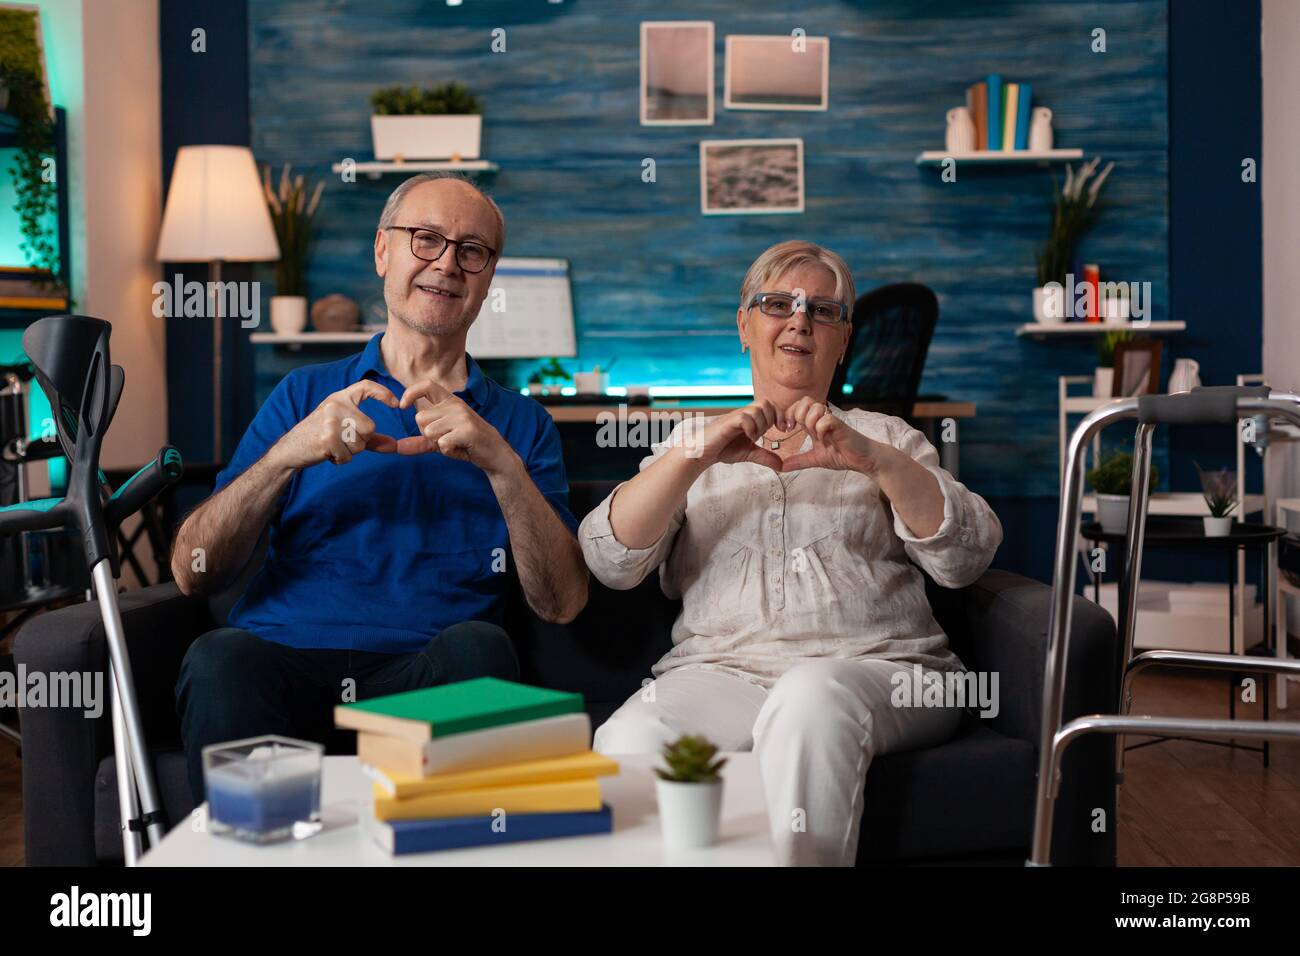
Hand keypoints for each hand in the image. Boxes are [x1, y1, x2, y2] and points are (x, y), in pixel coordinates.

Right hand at [270, 380, 401, 469]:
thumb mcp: (344, 429)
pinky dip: (341, 459)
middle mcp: (335, 405)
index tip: (397, 404)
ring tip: (333, 445)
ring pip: (360, 443)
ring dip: (350, 451)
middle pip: (370, 427)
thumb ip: (370, 437)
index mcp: (339, 398)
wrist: (291, 449)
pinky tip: (328, 452)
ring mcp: (330, 421)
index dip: (383, 393)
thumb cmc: (320, 436)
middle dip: (361, 441)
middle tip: (342, 440)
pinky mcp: (327, 438)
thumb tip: (394, 446)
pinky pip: (348, 455)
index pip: (365, 386)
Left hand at [399, 380, 517, 474]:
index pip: (427, 385)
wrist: (494, 453)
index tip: (402, 406)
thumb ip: (420, 441)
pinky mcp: (467, 430)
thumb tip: (397, 447)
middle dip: (427, 434)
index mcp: (450, 401)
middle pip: (420, 418)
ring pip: (429, 431)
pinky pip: (442, 443)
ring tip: (454, 444)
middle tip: (444, 439)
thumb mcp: (442, 440)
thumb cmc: (467, 444)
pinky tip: (461, 449)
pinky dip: (448, 452)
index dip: (411, 392)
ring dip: (438, 444)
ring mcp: (462, 416)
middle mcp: (456, 404)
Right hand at [693, 401, 782, 470]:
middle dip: (772, 418)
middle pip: (766, 402)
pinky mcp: (727, 423)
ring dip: (760, 424)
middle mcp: (744, 414)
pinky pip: (744, 417)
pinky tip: (748, 438)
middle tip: (767, 433)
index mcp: (751, 418)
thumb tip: (782, 465)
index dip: (780, 415)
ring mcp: (735, 417)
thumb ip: (765, 456)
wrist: (703, 452)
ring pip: (756, 409)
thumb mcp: (750, 453)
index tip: (783, 429)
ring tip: (754, 437)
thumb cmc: (723, 449)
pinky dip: (750, 428)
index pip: (771, 405)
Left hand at [779, 397, 896, 474]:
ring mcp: (831, 421)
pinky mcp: (840, 425)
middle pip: (805, 401)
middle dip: (797, 415)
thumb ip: (799, 461)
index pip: (798, 406)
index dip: (789, 414)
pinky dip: (821, 429)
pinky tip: (825, 438)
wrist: (862, 459)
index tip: (787, 428)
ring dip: (810, 422)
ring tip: (815, 436)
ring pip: (815, 407)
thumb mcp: (815, 459)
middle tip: (796, 429)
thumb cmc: (842, 455)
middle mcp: (822, 418)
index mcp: (814, 423)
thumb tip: (781, 467)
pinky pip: (825, 419)